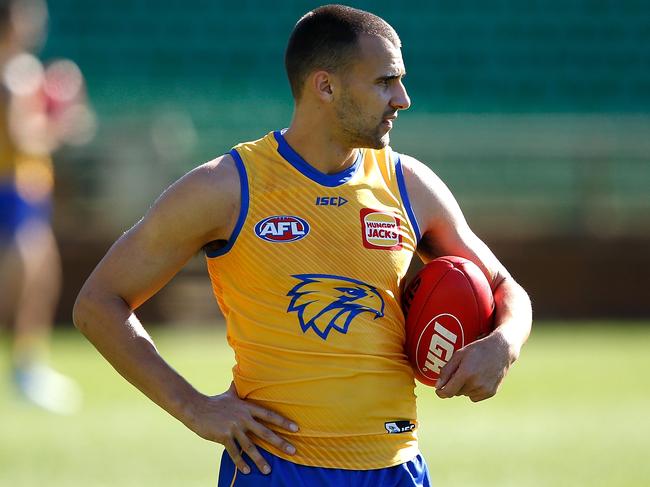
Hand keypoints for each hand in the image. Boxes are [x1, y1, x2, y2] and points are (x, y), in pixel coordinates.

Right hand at [184, 382, 298, 474]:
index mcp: (247, 407)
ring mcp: (233, 427)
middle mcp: (243, 418)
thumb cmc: (215, 401)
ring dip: (260, 460)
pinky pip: (234, 452)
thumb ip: (238, 388)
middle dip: (280, 443)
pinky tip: (247, 471)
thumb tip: (240, 373)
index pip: (269, 415)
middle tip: (293, 451)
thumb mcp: (230, 393)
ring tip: (268, 470)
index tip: (296, 428)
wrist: (196, 408)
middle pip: (265, 432)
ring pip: (250, 446)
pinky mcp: (223, 436)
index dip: (283, 421)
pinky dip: (240, 462)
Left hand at [435, 328, 517, 401]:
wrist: (501, 350)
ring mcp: (484, 389)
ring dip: (464, 387)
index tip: (438, 390)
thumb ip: (446, 371)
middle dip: (455, 384)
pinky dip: (473, 390)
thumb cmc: (477, 350)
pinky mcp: (491, 393)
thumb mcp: (459, 355)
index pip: (448, 392)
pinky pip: (474, 397)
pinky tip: (479, 378)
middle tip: (461, 371)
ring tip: (472, 372)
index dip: (441, 393)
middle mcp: (475, 383)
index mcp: (465, 373)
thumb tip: (438, 386)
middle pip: (456, 392)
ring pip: (465, 394)